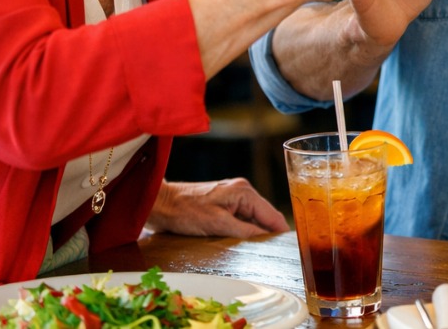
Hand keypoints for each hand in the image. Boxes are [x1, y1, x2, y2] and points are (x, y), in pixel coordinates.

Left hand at [146, 178, 288, 237]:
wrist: (160, 204)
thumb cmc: (185, 211)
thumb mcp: (217, 224)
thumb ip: (245, 231)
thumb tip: (266, 240)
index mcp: (244, 192)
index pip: (272, 215)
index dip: (281, 233)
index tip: (288, 250)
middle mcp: (243, 191)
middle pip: (265, 217)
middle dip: (267, 235)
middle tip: (270, 255)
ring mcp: (234, 197)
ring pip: (254, 219)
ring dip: (254, 234)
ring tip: (255, 251)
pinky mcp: (225, 204)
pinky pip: (242, 219)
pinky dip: (243, 231)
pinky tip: (240, 243)